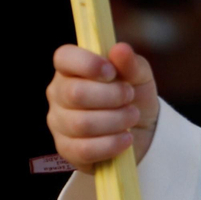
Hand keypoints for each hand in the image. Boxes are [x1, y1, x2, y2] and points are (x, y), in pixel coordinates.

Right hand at [47, 42, 159, 167]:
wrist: (142, 130)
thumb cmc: (133, 94)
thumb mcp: (139, 75)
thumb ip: (130, 63)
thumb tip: (120, 49)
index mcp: (71, 68)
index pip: (63, 57)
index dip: (87, 63)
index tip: (111, 72)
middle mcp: (58, 94)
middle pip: (74, 93)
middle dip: (111, 96)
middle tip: (129, 96)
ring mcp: (59, 123)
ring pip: (81, 124)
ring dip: (116, 120)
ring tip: (132, 116)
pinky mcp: (67, 150)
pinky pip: (84, 150)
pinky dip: (111, 144)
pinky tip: (126, 138)